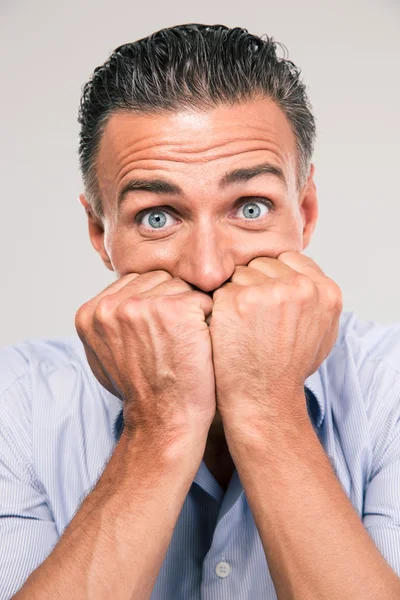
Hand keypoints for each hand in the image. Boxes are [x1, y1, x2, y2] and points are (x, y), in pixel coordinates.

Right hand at [74, 271, 215, 440]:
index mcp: (90, 312)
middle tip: (176, 335)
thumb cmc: (142, 389)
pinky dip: (209, 317)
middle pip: (158, 278)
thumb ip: (108, 321)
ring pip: (181, 284)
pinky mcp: (175, 310)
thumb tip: (119, 296)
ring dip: (190, 308)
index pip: (135, 281)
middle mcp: (111, 306)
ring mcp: (142, 306)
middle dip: (172, 300)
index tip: (160, 330)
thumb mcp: (104, 355)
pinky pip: (203, 297)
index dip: (154, 302)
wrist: (164, 420)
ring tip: (186, 339)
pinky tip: (200, 341)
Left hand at [209, 252, 341, 426]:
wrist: (263, 398)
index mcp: (325, 291)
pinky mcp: (238, 300)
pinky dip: (219, 306)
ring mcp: (269, 292)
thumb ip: (317, 299)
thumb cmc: (288, 369)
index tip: (268, 301)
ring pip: (239, 273)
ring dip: (235, 293)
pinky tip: (228, 329)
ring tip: (242, 325)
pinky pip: (221, 288)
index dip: (273, 278)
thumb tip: (303, 275)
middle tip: (254, 318)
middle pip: (262, 263)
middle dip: (254, 284)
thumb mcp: (322, 333)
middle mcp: (301, 288)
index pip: (288, 258)